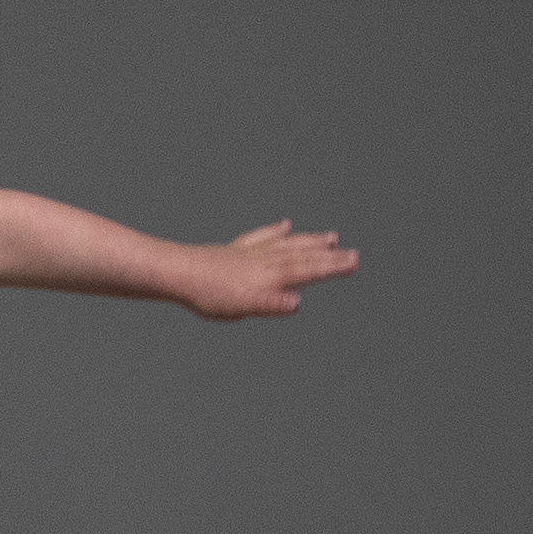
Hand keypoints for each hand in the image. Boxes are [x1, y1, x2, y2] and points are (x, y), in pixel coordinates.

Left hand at [179, 221, 359, 319]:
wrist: (179, 274)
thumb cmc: (209, 295)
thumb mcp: (242, 308)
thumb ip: (270, 305)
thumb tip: (296, 303)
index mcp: (270, 276)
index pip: (308, 271)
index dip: (332, 267)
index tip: (354, 262)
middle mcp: (265, 260)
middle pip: (302, 256)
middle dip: (329, 255)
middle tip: (353, 254)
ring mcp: (251, 253)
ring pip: (287, 244)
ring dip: (310, 241)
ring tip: (330, 237)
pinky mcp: (237, 250)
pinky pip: (262, 237)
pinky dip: (277, 231)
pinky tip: (285, 226)